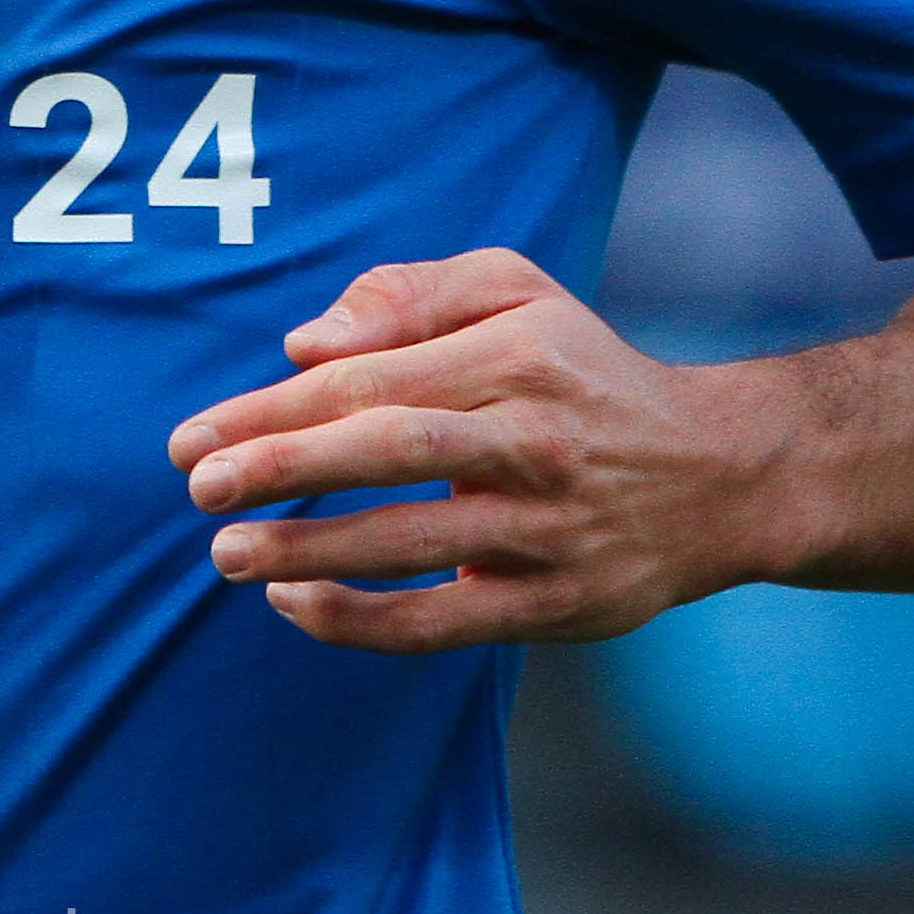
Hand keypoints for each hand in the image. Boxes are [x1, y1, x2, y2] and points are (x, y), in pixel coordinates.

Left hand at [167, 249, 781, 651]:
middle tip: (197, 488)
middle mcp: (534, 440)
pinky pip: (445, 622)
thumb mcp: (517, 292)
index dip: (274, 409)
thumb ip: (407, 296)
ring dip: (307, 549)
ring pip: (410, 543)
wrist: (719, 474)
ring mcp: (549, 529)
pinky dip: (362, 621)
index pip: (374, 380)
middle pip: (388, 451)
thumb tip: (304, 344)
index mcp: (517, 355)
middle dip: (282, 469)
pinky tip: (294, 603)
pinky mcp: (557, 604)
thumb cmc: (585, 373)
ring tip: (226, 552)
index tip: (195, 438)